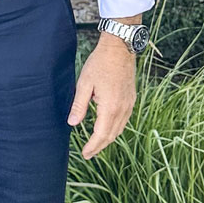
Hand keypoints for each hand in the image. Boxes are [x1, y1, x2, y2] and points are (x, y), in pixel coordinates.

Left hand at [67, 35, 137, 159]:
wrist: (119, 48)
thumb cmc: (100, 63)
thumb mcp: (84, 84)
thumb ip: (79, 105)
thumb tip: (72, 123)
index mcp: (110, 107)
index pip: (101, 134)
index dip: (92, 146)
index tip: (85, 153)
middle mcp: (123, 109)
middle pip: (111, 135)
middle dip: (99, 146)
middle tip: (88, 154)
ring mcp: (129, 104)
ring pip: (119, 129)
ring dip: (108, 139)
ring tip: (96, 145)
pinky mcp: (131, 99)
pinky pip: (124, 120)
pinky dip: (115, 129)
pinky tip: (107, 129)